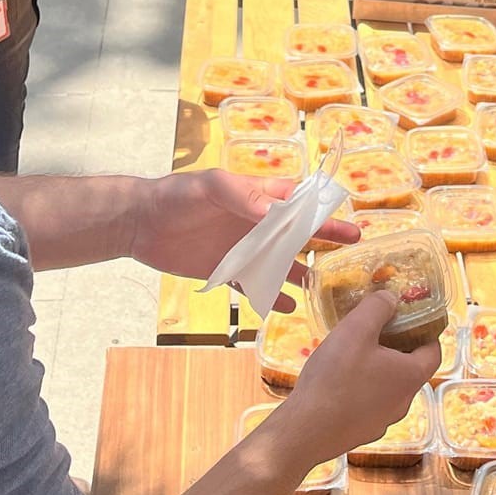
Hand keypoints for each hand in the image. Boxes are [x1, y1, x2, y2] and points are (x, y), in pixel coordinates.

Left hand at [130, 170, 358, 310]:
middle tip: (355, 242)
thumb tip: (274, 214)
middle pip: (297, 232)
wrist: (140, 223)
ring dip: (301, 273)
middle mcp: (256, 223)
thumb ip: (244, 196)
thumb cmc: (176, 195)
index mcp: (258, 197)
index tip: (346, 213)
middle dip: (326, 237)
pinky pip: (254, 287)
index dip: (321, 207)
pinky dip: (271, 296)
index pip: (297, 200)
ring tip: (324, 285)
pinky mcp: (227, 272)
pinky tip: (286, 307)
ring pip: (280, 262)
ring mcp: (243, 249)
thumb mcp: (211, 186)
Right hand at [276, 292, 440, 462]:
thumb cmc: (335, 377)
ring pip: (388, 387)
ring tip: (352, 353)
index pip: (434, 351)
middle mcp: (404, 402)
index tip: (408, 318)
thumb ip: (377, 308)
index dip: (426, 332)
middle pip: (410, 368)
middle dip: (396, 346)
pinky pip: (369, 404)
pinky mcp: (363, 432)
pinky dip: (361, 389)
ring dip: (377, 368)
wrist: (305, 430)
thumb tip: (391, 299)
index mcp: (410, 376)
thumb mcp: (356, 330)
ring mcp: (383, 421)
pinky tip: (338, 381)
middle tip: (375, 330)